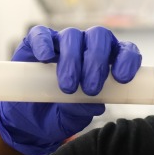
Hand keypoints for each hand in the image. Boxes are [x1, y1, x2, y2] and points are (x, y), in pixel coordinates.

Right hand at [0, 26, 141, 154]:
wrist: (26, 119)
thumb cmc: (58, 115)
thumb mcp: (72, 120)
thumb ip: (82, 112)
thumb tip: (95, 105)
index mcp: (107, 62)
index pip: (125, 51)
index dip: (127, 59)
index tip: (121, 78)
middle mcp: (87, 47)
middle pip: (99, 37)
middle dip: (97, 62)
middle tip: (90, 89)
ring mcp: (61, 42)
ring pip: (72, 35)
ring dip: (72, 59)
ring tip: (68, 87)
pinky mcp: (36, 42)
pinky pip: (41, 34)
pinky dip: (44, 44)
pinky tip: (45, 59)